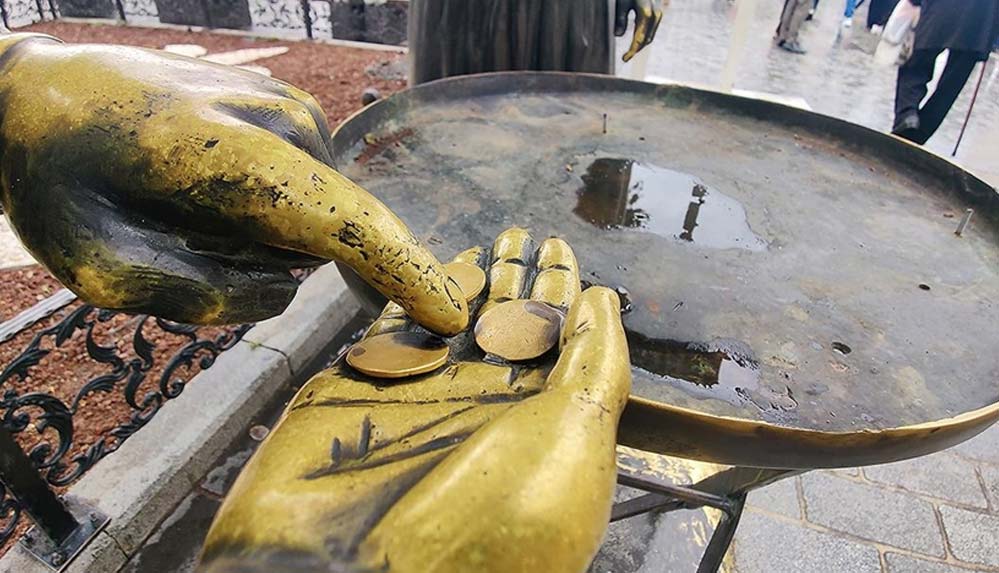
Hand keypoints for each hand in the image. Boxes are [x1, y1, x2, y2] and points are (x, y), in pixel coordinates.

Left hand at [0, 34, 466, 333]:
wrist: (37, 93)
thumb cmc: (60, 180)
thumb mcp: (101, 268)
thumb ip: (203, 297)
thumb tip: (287, 286)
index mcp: (217, 153)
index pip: (338, 219)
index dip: (401, 272)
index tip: (450, 317)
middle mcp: (273, 118)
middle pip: (329, 229)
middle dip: (281, 264)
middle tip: (183, 237)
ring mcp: (287, 104)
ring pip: (317, 215)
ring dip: (267, 239)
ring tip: (186, 210)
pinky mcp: (291, 106)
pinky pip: (308, 189)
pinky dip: (269, 214)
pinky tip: (208, 193)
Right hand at [200, 228, 630, 572]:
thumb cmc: (486, 528)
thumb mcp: (572, 443)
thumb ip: (593, 369)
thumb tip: (604, 302)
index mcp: (540, 422)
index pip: (559, 341)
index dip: (564, 290)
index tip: (563, 247)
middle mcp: (482, 408)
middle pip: (506, 325)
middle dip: (518, 277)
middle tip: (524, 232)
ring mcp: (419, 398)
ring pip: (449, 321)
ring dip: (468, 277)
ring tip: (488, 240)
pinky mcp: (356, 392)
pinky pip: (387, 333)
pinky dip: (405, 297)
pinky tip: (423, 269)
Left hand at [615, 0, 664, 61]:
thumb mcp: (622, 3)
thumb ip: (620, 19)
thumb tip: (618, 36)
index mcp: (646, 14)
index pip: (639, 39)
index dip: (632, 51)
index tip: (624, 59)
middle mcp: (655, 16)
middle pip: (646, 40)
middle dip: (636, 50)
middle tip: (625, 57)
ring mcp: (658, 15)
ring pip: (650, 36)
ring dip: (640, 45)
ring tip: (629, 51)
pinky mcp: (658, 14)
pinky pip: (651, 31)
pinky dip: (643, 38)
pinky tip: (635, 41)